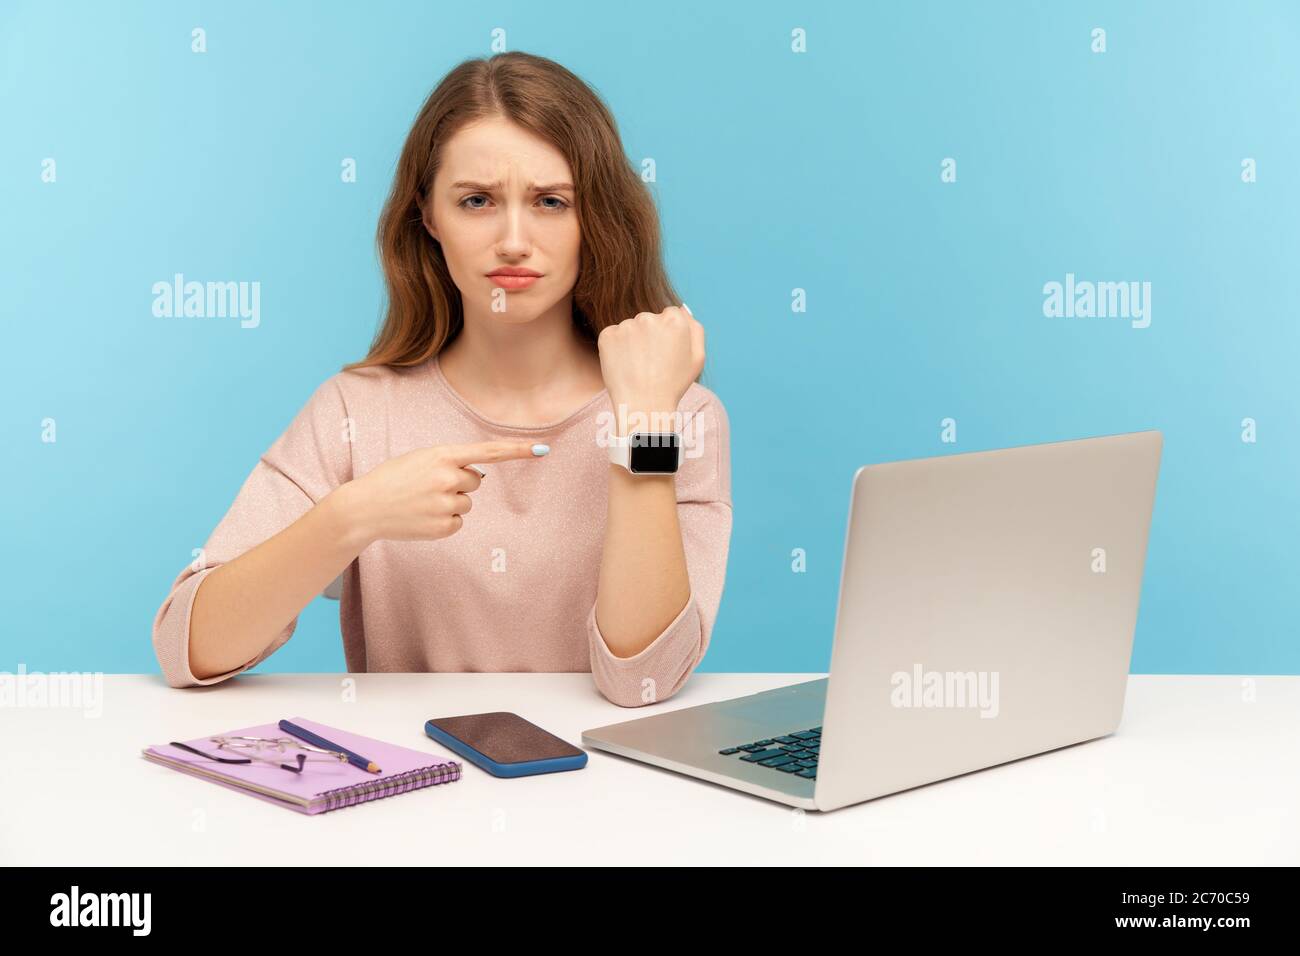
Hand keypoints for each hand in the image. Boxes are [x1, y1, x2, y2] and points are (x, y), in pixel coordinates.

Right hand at [329, 440, 545, 544]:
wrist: (365, 507)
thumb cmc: (393, 479)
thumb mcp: (421, 459)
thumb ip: (450, 462)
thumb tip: (477, 478)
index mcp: (442, 455)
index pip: (488, 452)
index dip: (518, 450)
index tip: (543, 449)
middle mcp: (447, 477)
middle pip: (475, 481)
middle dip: (457, 484)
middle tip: (428, 487)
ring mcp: (445, 504)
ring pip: (467, 503)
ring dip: (449, 503)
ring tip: (422, 502)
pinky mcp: (443, 527)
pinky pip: (459, 522)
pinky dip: (444, 521)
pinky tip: (422, 517)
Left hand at [596, 305, 704, 418]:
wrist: (643, 406)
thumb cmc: (673, 385)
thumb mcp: (697, 358)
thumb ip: (694, 328)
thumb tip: (683, 309)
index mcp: (675, 320)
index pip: (670, 314)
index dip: (668, 335)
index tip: (664, 353)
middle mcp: (650, 318)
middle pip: (649, 319)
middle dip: (649, 336)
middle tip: (651, 363)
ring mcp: (626, 326)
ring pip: (630, 328)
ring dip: (632, 342)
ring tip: (637, 367)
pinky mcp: (607, 335)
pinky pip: (613, 336)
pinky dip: (616, 348)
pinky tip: (624, 365)